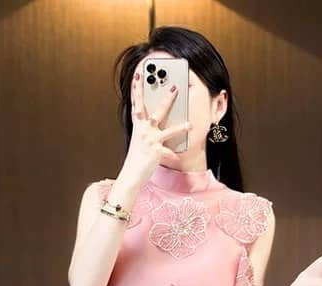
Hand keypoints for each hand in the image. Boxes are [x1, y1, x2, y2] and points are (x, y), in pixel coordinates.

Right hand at [121, 59, 193, 186]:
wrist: (131, 174)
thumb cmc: (137, 157)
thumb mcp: (140, 138)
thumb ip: (146, 127)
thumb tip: (156, 118)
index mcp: (138, 125)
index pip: (137, 103)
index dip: (136, 88)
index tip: (139, 74)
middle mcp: (143, 131)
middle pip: (156, 111)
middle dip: (166, 99)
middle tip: (175, 87)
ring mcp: (150, 141)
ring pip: (167, 131)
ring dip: (180, 127)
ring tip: (190, 124)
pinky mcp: (156, 152)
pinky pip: (169, 152)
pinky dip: (175, 154)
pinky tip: (181, 154)